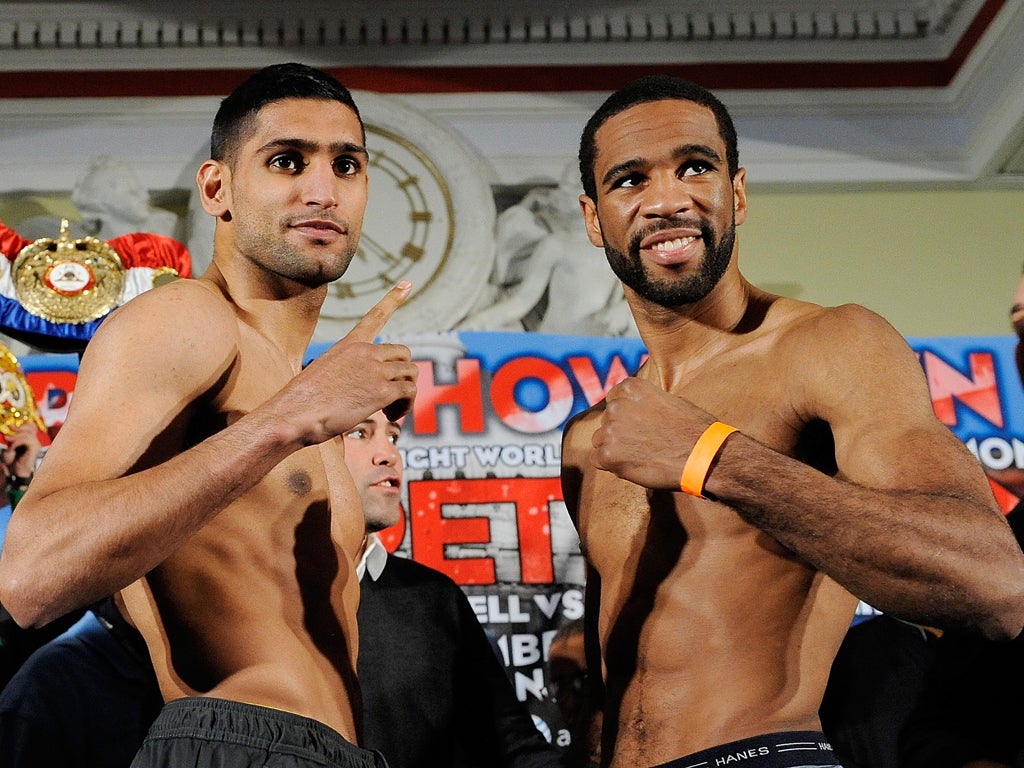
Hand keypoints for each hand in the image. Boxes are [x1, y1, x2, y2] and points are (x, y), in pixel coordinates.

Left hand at [2, 422, 41, 480]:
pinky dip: (16, 443)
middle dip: (18, 427)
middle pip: (30, 427)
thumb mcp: (9, 447)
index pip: (32, 426)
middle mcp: (35, 441)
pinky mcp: (34, 448)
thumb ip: (11, 438)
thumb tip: (9, 430)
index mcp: (30, 440)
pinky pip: (26, 440)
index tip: (11, 426)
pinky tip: (11, 448)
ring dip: (15, 437)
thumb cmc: (11, 462)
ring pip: (27, 433)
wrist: (15, 473)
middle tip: (9, 429)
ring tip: (7, 442)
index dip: (22, 424)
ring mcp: (36, 444)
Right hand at [280, 282, 418, 443]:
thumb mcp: (322, 374)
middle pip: (404, 353)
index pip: (375, 316)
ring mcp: (375, 370)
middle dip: (403, 375)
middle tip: (391, 397)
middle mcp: (365, 351)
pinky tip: (391, 416)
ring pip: (410, 373)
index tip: (407, 283)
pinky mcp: (382, 390)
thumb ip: (344, 373)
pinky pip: (409, 393)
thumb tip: (350, 389)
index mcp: (349, 344)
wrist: (295, 413)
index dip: (393, 299)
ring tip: (390, 411)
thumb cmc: (302, 401)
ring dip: (406, 394)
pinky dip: (406, 406)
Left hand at [589, 377, 712, 489]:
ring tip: (642, 456)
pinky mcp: (609, 455)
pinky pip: (597, 460)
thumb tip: (632, 409)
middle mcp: (617, 406)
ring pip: (600, 440)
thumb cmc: (694, 430)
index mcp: (631, 388)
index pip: (613, 400)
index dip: (625, 416)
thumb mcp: (669, 401)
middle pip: (606, 421)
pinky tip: (632, 466)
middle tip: (644, 445)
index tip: (638, 425)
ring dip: (614, 449)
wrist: (705, 456)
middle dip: (620, 433)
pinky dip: (611, 465)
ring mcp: (611, 430)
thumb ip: (644, 402)